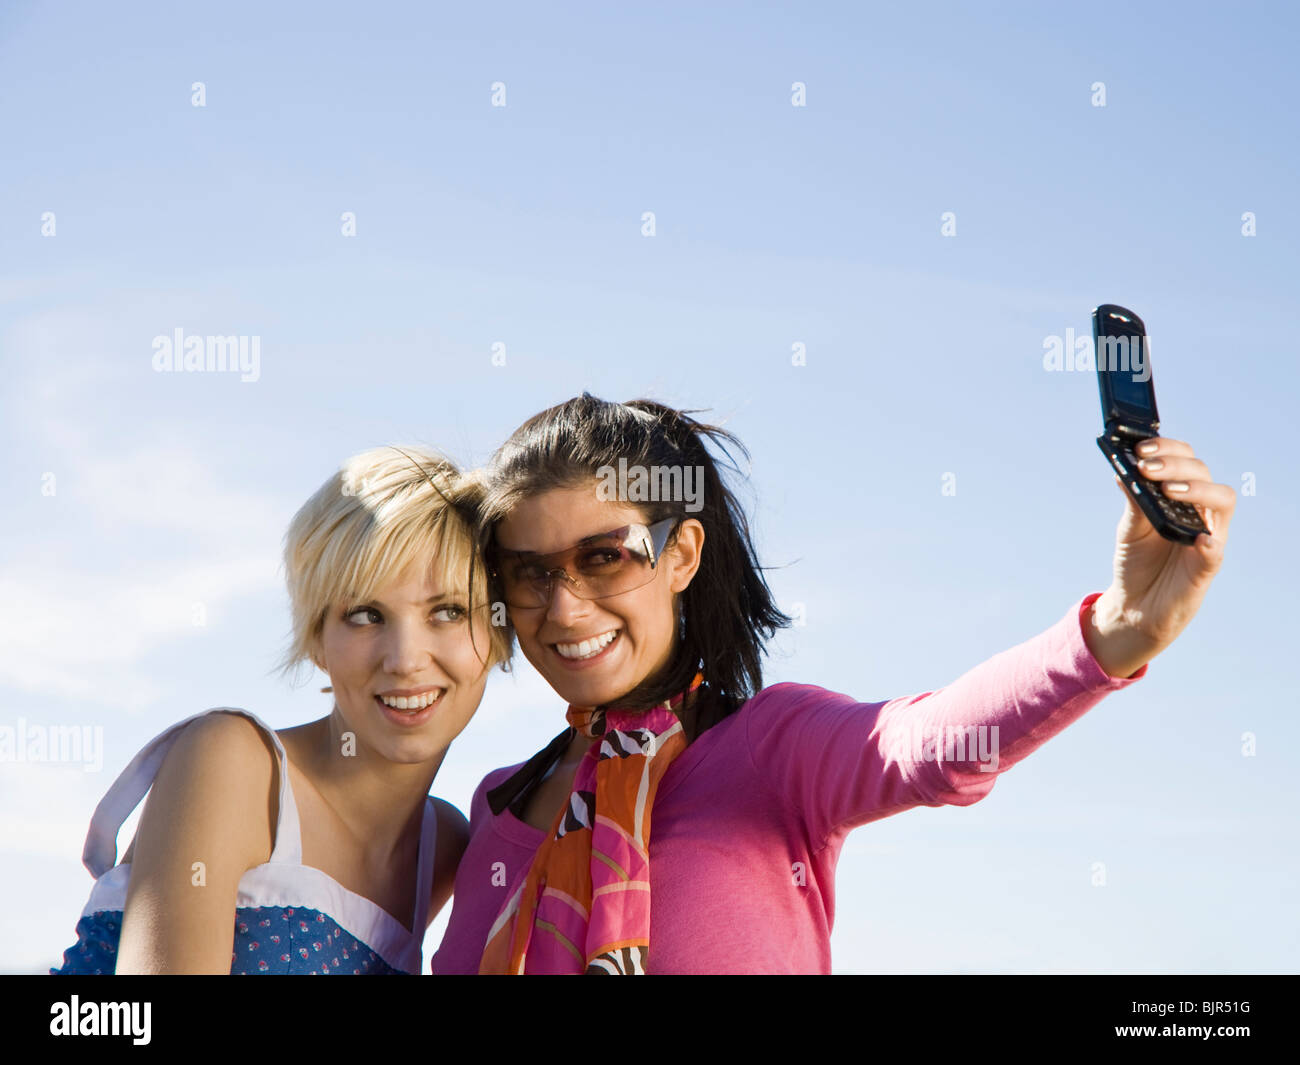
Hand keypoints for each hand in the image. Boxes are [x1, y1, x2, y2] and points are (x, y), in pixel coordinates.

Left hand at [1086, 437, 1235, 677]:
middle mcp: (1199, 510)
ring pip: (1221, 501)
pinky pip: (1216, 551)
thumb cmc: (1137, 560)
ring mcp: (1208, 535)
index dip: (1167, 449)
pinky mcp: (1208, 566)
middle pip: (1202, 473)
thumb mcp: (1128, 528)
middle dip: (1175, 465)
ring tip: (1168, 491)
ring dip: (1196, 490)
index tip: (1141, 449)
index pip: (1185, 460)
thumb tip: (1122, 469)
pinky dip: (1210, 542)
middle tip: (1147, 467)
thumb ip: (1132, 501)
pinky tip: (1198, 538)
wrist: (1135, 604)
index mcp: (1180, 495)